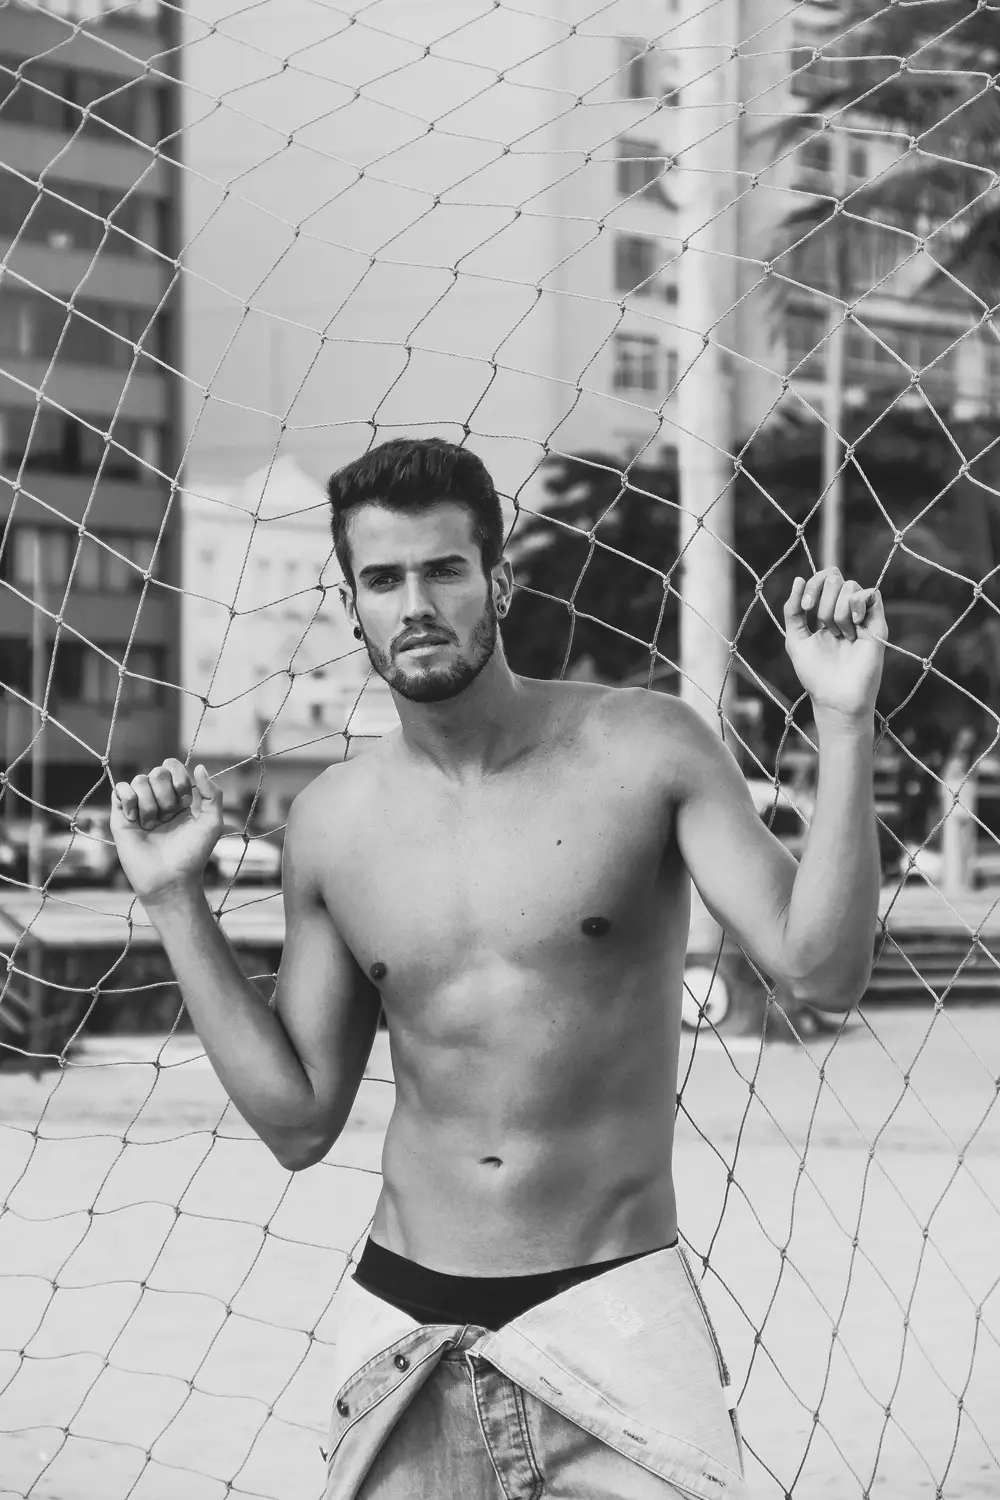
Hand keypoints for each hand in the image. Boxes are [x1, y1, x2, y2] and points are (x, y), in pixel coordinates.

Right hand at [110, 759, 223, 903]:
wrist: (170, 879)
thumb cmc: (192, 854)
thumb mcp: (212, 822)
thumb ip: (212, 793)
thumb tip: (199, 767)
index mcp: (178, 797)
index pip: (172, 767)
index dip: (179, 779)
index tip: (184, 804)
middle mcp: (157, 799)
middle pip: (157, 772)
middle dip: (166, 795)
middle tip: (168, 817)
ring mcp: (138, 806)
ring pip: (139, 780)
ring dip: (149, 803)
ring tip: (152, 825)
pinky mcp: (120, 816)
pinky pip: (120, 790)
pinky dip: (129, 800)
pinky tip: (135, 819)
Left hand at [783, 568, 887, 723]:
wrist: (836, 696)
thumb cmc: (815, 673)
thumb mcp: (795, 639)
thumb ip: (793, 609)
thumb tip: (798, 578)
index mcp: (825, 612)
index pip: (822, 579)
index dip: (813, 585)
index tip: (805, 606)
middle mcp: (844, 611)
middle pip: (835, 578)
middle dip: (824, 602)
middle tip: (826, 627)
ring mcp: (861, 616)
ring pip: (850, 586)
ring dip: (838, 611)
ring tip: (841, 635)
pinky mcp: (877, 624)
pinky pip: (870, 594)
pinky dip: (857, 605)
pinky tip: (854, 626)